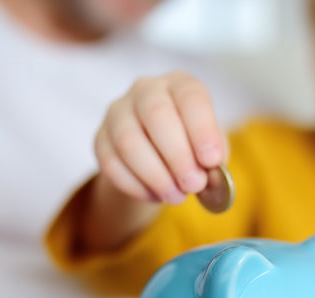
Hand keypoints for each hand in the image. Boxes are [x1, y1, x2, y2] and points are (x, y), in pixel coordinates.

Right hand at [94, 71, 226, 204]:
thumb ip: (214, 161)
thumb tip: (210, 177)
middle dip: (178, 156)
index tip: (212, 160)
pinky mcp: (100, 139)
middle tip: (194, 184)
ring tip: (177, 196)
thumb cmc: (193, 147)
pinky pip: (111, 163)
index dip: (202, 129)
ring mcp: (118, 112)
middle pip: (157, 115)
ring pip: (129, 141)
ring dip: (156, 175)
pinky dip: (136, 186)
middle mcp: (146, 90)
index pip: (191, 96)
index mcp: (180, 85)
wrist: (160, 157)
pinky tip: (155, 196)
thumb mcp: (211, 149)